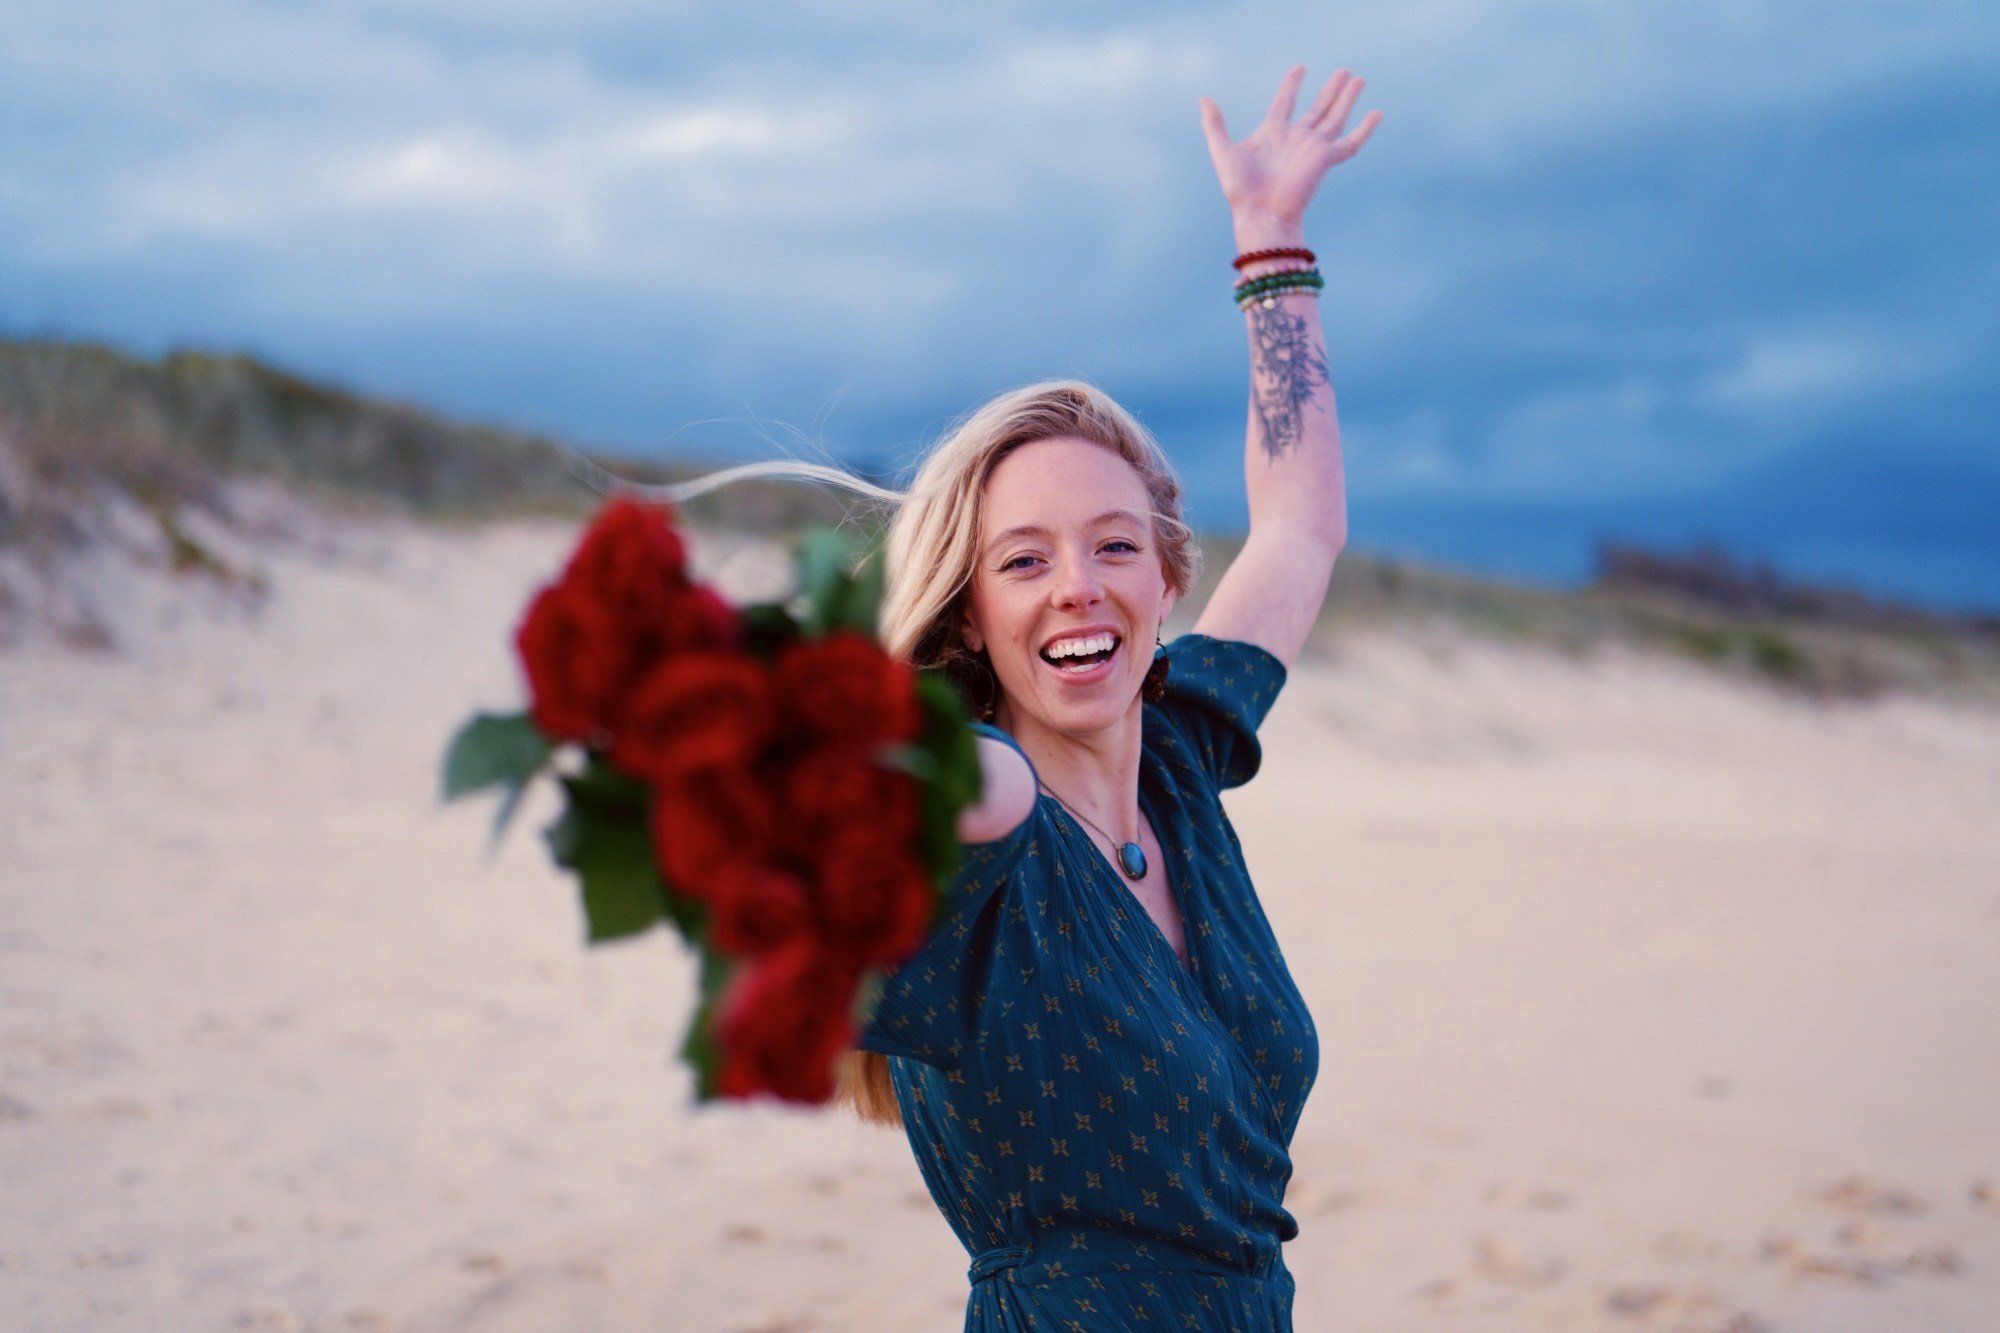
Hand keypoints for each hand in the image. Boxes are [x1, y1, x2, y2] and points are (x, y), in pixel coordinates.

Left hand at [1200, 65, 1381, 227]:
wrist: (1259, 215)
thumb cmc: (1240, 189)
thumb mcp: (1222, 150)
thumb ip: (1215, 124)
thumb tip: (1204, 99)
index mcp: (1273, 133)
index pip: (1285, 102)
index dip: (1292, 84)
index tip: (1300, 68)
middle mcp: (1296, 139)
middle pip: (1318, 108)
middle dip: (1331, 90)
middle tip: (1344, 71)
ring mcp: (1313, 148)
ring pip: (1335, 117)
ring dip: (1347, 98)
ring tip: (1358, 79)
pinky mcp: (1325, 160)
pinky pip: (1350, 142)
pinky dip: (1365, 129)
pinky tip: (1377, 113)